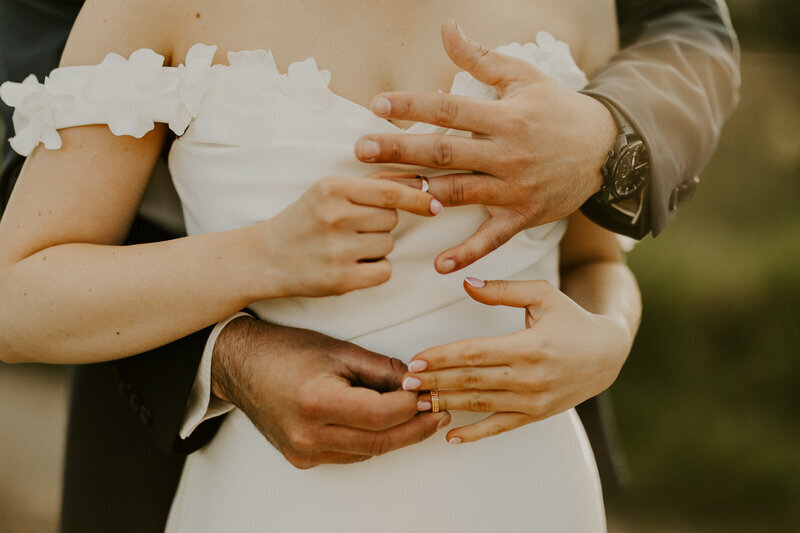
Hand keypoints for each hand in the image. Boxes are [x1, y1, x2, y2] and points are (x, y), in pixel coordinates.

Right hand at [211, 316, 449, 468]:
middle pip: (380, 441)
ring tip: (419, 416)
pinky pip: (349, 455)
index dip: (413, 406)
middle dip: (416, 427)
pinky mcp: (301, 458)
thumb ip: (381, 370)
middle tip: (438, 412)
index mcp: (317, 402)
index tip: (430, 393)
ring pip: (367, 452)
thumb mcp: (338, 350)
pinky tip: (385, 425)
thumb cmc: (285, 350)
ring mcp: (303, 451)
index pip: (382, 414)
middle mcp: (308, 434)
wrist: (240, 365)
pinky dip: (372, 441)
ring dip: (397, 436)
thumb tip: (416, 383)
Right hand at [256, 173, 441, 297]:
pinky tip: (352, 265)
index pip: (390, 192)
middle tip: (354, 228)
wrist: (266, 257)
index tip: (434, 205)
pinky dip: (375, 269)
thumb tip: (419, 179)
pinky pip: (384, 271)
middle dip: (382, 223)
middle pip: (391, 219)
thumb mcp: (329, 191)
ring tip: (346, 246)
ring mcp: (337, 250)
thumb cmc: (305, 219)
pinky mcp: (340, 280)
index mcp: (332, 188)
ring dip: (377, 246)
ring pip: (388, 244)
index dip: (417, 198)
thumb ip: (372, 183)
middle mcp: (334, 217)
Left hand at [354, 20, 616, 273]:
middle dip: (401, 150)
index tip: (377, 105)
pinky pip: (491, 238)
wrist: (605, 149)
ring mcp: (514, 187)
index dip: (412, 106)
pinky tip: (438, 265)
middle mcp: (507, 153)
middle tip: (361, 150)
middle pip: (445, 152)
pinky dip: (467, 253)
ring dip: (418, 196)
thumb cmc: (557, 109)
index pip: (449, 110)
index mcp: (505, 116)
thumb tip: (446, 28)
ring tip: (380, 197)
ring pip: (458, 192)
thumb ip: (480, 57)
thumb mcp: (523, 76)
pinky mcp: (523, 215)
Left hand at [401, 278, 631, 443]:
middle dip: (435, 382)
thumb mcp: (543, 295)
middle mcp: (530, 377)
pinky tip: (450, 436)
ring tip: (418, 403)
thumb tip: (466, 282)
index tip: (416, 360)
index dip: (442, 357)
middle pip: (472, 381)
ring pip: (480, 405)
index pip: (475, 353)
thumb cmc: (572, 320)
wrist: (607, 354)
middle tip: (405, 384)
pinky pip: (500, 427)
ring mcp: (533, 400)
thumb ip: (503, 290)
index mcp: (529, 346)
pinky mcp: (537, 415)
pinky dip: (475, 434)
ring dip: (447, 404)